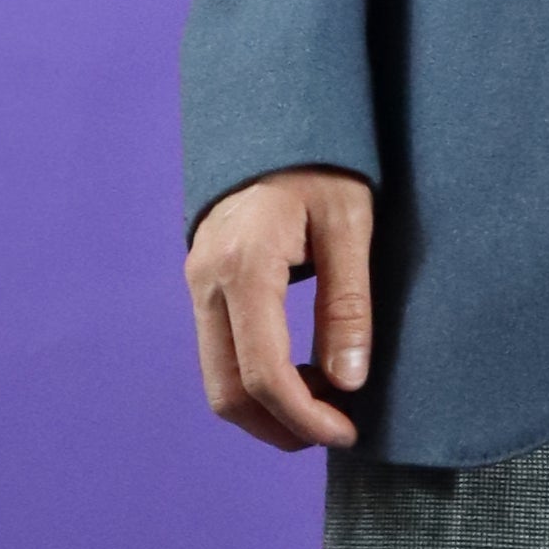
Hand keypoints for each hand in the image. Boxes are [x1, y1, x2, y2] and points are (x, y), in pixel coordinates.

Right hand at [185, 167, 375, 451]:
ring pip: (217, 379)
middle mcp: (207, 281)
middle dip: (280, 427)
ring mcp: (197, 283)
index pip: (264, 373)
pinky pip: (219, 353)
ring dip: (266, 409)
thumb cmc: (322, 162)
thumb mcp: (350, 223)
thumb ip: (348, 303)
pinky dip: (255, 380)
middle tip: (336, 430)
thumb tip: (348, 382)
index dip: (305, 417)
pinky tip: (301, 373)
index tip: (346, 432)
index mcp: (245, 266)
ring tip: (325, 405)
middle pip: (228, 392)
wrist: (275, 116)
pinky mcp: (203, 284)